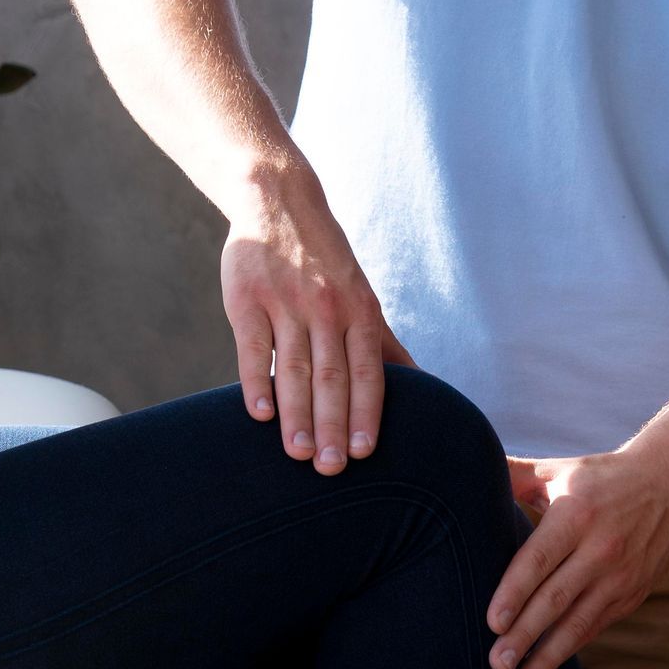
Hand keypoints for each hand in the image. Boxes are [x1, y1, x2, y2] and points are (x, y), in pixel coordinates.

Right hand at [223, 161, 412, 473]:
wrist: (277, 199)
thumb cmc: (324, 261)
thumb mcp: (360, 294)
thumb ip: (383, 343)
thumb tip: (422, 387)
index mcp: (359, 309)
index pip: (368, 369)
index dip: (366, 411)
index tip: (364, 451)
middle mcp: (326, 306)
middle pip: (332, 376)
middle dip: (332, 425)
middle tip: (331, 469)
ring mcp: (285, 301)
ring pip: (294, 367)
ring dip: (296, 415)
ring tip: (297, 454)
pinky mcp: (246, 298)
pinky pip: (252, 347)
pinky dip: (257, 382)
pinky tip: (259, 415)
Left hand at [485, 448, 668, 668]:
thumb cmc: (601, 478)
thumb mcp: (558, 470)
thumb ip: (513, 475)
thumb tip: (462, 471)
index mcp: (576, 513)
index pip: (540, 558)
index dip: (515, 592)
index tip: (492, 622)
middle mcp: (601, 548)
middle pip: (556, 599)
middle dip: (525, 636)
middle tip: (496, 664)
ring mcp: (620, 575)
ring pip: (578, 623)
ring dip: (548, 658)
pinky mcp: (632, 594)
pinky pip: (595, 626)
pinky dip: (570, 648)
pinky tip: (547, 668)